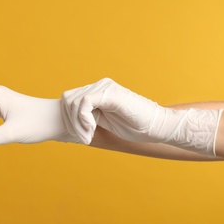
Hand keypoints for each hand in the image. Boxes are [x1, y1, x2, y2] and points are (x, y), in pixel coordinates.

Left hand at [61, 78, 220, 155]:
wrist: (157, 127)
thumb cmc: (133, 126)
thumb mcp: (103, 120)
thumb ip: (88, 116)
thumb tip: (67, 121)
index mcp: (97, 91)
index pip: (69, 99)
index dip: (68, 119)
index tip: (80, 135)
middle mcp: (99, 85)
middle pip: (67, 99)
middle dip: (70, 122)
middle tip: (83, 138)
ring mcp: (104, 87)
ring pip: (73, 102)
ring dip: (76, 124)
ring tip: (88, 136)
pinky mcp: (110, 93)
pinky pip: (84, 103)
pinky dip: (83, 119)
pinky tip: (92, 130)